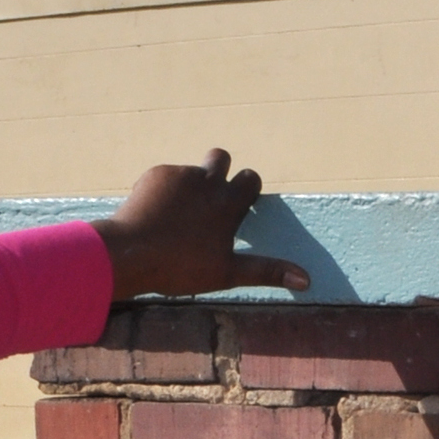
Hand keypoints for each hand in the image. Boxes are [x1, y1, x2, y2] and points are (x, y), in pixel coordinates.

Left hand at [94, 150, 307, 299]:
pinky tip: (153, 216)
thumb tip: (308, 279)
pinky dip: (163, 192)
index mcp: (229, 203)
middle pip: (222, 159)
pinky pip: (164, 178)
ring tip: (176, 215)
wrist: (130, 254)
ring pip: (190, 171)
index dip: (246, 191)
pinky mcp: (155, 175)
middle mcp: (207, 181)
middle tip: (207, 202)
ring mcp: (179, 175)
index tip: (238, 207)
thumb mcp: (228, 273)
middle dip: (219, 173)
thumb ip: (267, 271)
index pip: (250, 180)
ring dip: (189, 185)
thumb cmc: (181, 267)